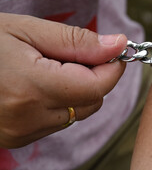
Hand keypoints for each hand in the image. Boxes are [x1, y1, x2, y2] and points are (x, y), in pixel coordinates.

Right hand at [0, 13, 126, 147]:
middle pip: (91, 102)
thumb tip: (118, 44)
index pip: (97, 87)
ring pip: (77, 113)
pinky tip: (38, 84)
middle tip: (74, 55)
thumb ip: (76, 41)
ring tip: (49, 67)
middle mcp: (27, 118)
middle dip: (94, 77)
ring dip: (76, 90)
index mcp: (31, 87)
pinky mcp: (15, 139)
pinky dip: (59, 102)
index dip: (111, 68)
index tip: (110, 51)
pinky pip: (57, 121)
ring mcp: (20, 133)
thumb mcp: (27, 30)